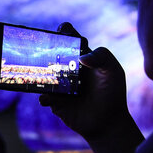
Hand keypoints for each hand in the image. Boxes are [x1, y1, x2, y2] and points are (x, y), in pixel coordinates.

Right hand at [39, 22, 130, 140]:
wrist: (108, 122)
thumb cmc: (112, 93)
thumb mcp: (113, 71)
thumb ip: (102, 57)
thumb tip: (82, 58)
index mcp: (80, 57)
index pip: (68, 40)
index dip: (64, 32)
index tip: (62, 30)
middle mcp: (66, 69)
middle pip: (50, 55)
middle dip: (42, 49)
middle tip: (40, 48)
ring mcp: (59, 85)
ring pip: (43, 76)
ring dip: (39, 74)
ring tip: (41, 75)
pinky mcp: (55, 102)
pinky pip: (44, 96)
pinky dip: (44, 96)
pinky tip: (48, 98)